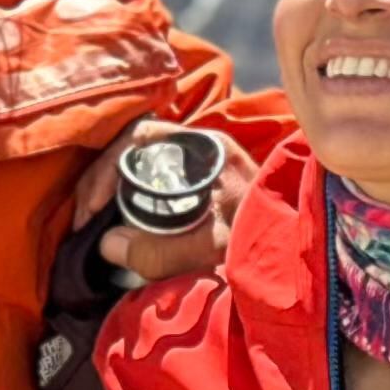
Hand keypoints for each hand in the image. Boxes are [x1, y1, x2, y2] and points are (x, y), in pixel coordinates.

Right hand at [67, 119, 254, 287]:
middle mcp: (202, 149)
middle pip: (134, 150)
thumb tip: (108, 244)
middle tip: (86, 220)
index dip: (106, 169)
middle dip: (103, 182)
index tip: (94, 207)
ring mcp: (201, 166)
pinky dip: (131, 200)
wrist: (303, 251)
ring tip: (98, 224)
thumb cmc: (262, 241)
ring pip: (141, 166)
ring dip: (115, 192)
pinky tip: (121, 225)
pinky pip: (154, 182)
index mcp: (206, 149)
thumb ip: (160, 251)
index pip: (138, 138)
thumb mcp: (211, 249)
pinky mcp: (200, 187)